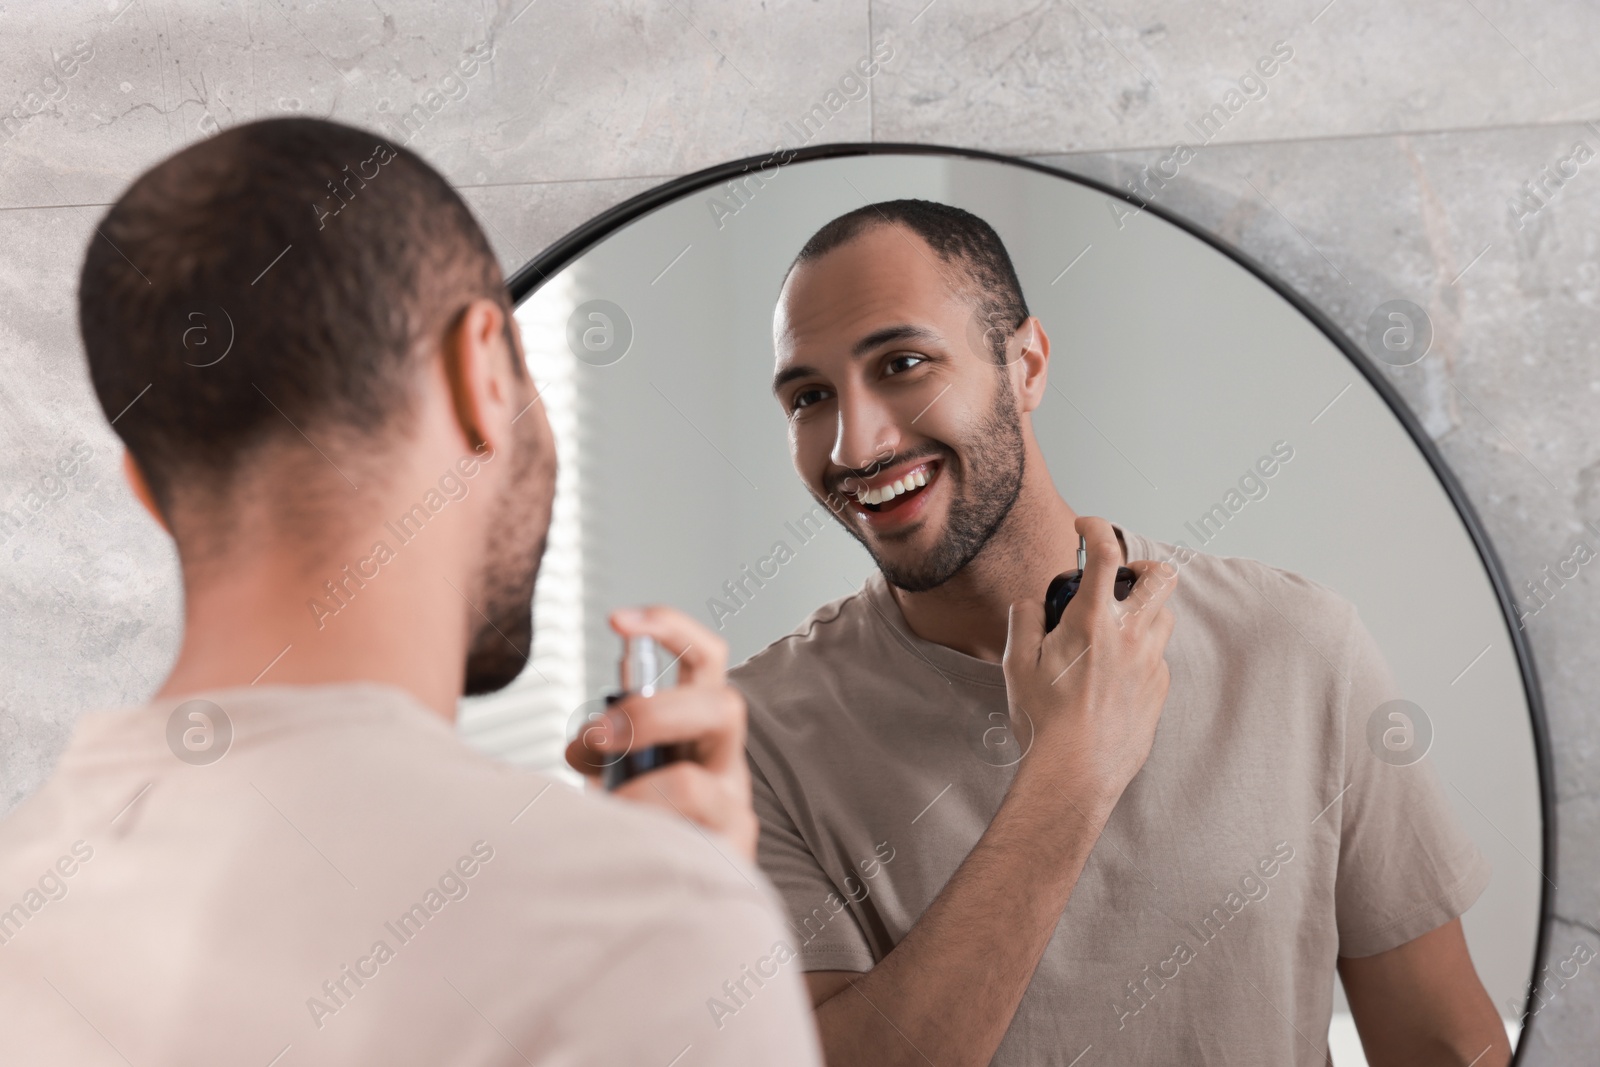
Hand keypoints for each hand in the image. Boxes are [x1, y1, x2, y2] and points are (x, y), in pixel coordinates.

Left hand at [564, 605, 758, 862]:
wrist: (668, 905)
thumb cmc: (641, 825)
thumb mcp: (619, 774)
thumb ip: (605, 750)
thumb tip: (584, 745)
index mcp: (701, 729)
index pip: (704, 660)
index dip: (669, 629)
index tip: (616, 621)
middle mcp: (726, 764)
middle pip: (724, 707)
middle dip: (654, 713)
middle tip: (599, 738)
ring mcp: (734, 814)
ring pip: (697, 786)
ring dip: (636, 792)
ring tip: (605, 812)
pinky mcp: (727, 863)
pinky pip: (684, 843)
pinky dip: (642, 839)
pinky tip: (621, 849)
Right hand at [1001, 516, 1177, 816]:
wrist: (1075, 773)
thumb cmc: (1044, 722)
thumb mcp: (1017, 664)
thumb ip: (1025, 620)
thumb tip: (1033, 603)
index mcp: (1092, 622)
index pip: (1106, 553)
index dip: (1097, 528)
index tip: (1086, 527)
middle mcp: (1130, 636)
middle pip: (1161, 577)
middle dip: (1142, 566)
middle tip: (1120, 577)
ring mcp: (1151, 664)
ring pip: (1164, 616)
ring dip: (1143, 609)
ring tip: (1113, 626)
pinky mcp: (1159, 690)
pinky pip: (1158, 655)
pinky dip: (1141, 650)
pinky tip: (1114, 670)